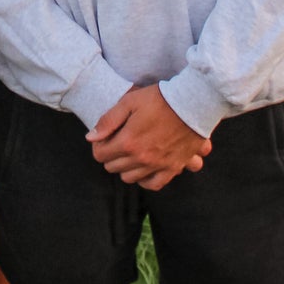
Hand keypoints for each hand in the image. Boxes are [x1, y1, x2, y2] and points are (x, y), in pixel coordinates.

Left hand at [87, 85, 210, 191]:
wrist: (193, 103)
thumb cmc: (160, 99)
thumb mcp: (130, 102)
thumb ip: (108, 121)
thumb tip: (91, 137)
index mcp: (128, 142)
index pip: (100, 155)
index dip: (99, 145)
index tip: (105, 137)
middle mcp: (141, 158)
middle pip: (112, 167)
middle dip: (110, 155)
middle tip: (117, 142)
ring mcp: (157, 165)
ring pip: (129, 178)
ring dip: (125, 167)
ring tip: (131, 153)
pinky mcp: (172, 167)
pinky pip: (153, 184)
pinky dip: (145, 180)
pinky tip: (144, 169)